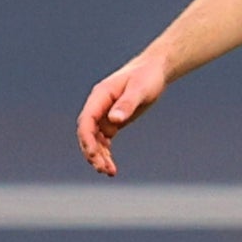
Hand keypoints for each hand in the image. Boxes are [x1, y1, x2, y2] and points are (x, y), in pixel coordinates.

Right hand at [77, 53, 166, 175]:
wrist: (155, 70)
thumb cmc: (147, 75)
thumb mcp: (140, 89)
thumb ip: (127, 104)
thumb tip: (114, 120)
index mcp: (100, 96)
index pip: (86, 121)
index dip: (87, 139)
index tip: (93, 155)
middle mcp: (98, 107)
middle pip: (88, 134)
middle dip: (93, 153)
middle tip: (104, 169)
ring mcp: (104, 115)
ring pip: (95, 140)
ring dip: (99, 156)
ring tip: (110, 172)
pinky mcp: (112, 121)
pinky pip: (104, 140)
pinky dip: (106, 153)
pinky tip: (111, 166)